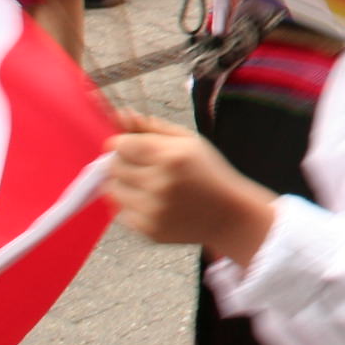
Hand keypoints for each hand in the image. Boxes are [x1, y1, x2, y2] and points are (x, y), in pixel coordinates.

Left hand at [106, 110, 276, 264]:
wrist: (231, 215)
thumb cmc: (210, 173)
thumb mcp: (190, 142)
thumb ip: (153, 127)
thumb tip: (120, 114)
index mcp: (172, 157)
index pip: (121, 145)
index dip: (124, 143)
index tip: (132, 146)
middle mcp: (160, 184)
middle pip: (114, 166)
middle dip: (123, 162)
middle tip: (143, 165)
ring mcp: (153, 210)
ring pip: (113, 190)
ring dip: (124, 184)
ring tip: (147, 184)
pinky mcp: (149, 230)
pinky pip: (122, 212)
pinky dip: (132, 205)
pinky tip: (154, 202)